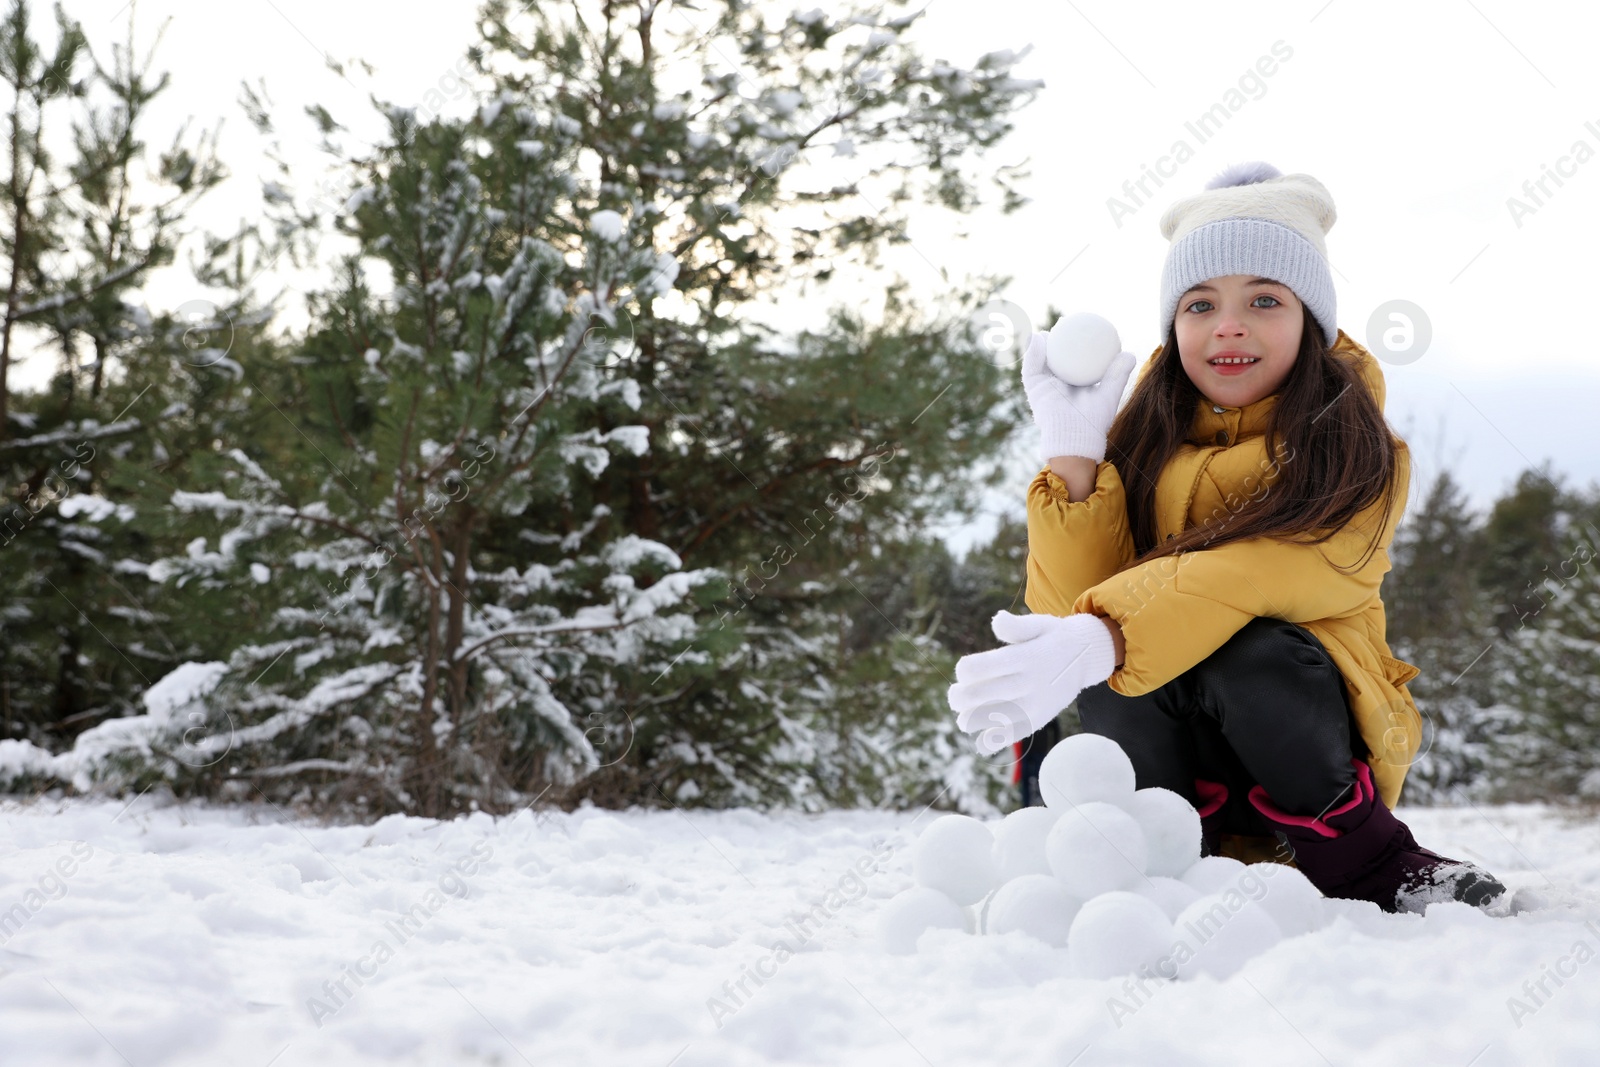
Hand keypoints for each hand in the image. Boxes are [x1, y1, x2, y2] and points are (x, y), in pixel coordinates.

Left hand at [948, 611, 1118, 755]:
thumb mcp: (1039, 624)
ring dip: (969, 721)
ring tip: (964, 718)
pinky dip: (991, 742)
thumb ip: (1016, 626)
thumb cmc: (1053, 639)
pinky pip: (1010, 736)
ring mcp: (1033, 705)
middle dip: (959, 698)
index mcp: (1024, 657)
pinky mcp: (1036, 721)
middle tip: (955, 696)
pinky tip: (980, 741)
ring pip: (992, 719)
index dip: (965, 670)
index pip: (982, 667)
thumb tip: (996, 620)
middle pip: (981, 695)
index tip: (964, 670)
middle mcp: (1028, 682)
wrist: (1085, 659)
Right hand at [1020, 331, 1137, 463]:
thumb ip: (1118, 374)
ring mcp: (1043, 386)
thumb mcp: (1109, 393)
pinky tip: (1039, 337)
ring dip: (1040, 342)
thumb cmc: (1094, 421)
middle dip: (1056, 339)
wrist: (1076, 437)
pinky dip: (1034, 351)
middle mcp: (1056, 384)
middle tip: (1065, 323)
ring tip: (1047, 329)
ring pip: (1039, 359)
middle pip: (1054, 356)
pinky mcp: (1033, 389)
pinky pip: (1032, 366)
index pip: (1073, 359)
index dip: (1076, 343)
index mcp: (1073, 384)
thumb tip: (1129, 353)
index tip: (1083, 328)